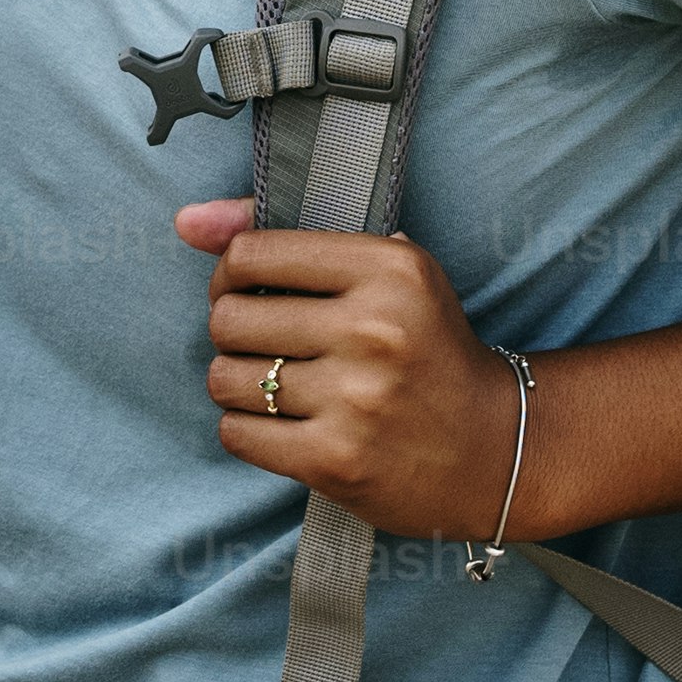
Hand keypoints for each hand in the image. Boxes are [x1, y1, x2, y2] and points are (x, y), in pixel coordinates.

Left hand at [179, 198, 528, 542]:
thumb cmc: (428, 352)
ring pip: (225, 378)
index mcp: (390, 269)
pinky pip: (237, 433)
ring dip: (237, 383)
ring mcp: (355, 400)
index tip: (247, 290)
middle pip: (230, 317)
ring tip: (274, 385)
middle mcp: (373, 330)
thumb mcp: (385, 274)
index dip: (230, 274)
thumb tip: (186, 220)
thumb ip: (284, 238)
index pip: (252, 253)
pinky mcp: (335, 461)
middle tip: (262, 343)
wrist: (494, 450)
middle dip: (232, 331)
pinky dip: (247, 429)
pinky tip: (282, 424)